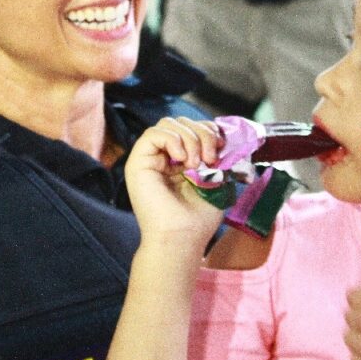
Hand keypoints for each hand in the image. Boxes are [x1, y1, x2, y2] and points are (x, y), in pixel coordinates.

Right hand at [124, 117, 225, 247]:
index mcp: (182, 160)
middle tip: (210, 159)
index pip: (194, 127)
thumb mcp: (217, 178)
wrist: (181, 238)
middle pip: (182, 121)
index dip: (209, 130)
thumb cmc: (198, 217)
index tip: (221, 148)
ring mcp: (150, 158)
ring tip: (195, 164)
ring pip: (168, 123)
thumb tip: (222, 135)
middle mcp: (165, 156)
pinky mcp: (138, 162)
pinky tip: (181, 160)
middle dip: (202, 134)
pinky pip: (153, 133)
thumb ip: (217, 154)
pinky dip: (172, 140)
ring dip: (189, 138)